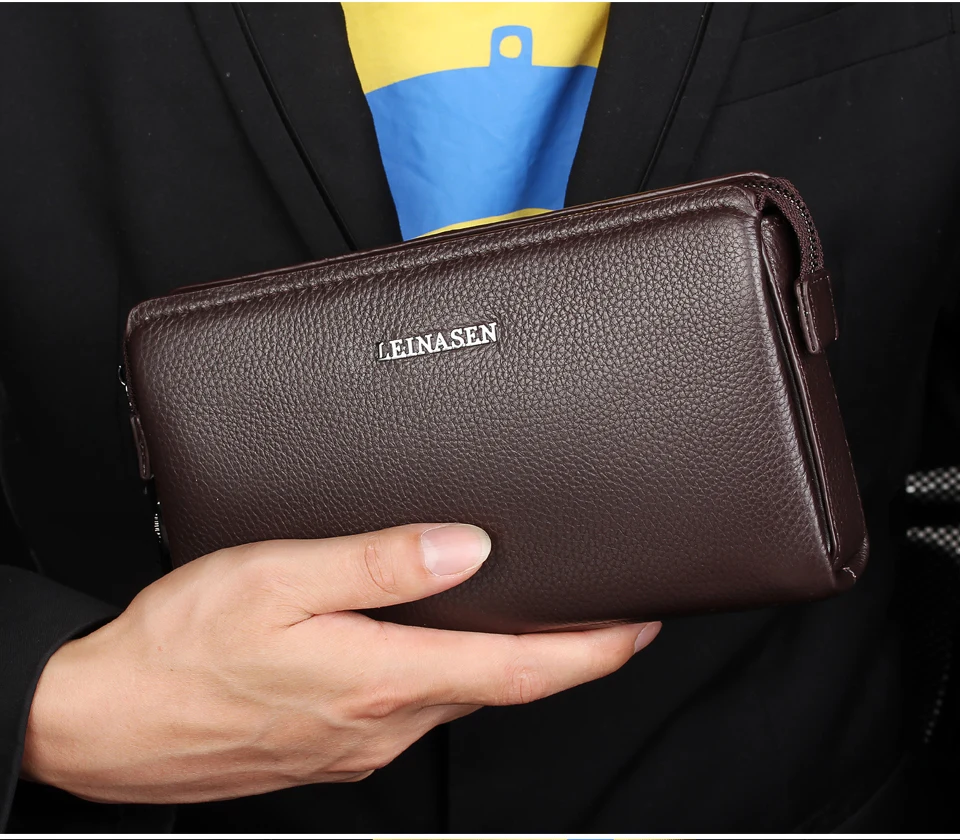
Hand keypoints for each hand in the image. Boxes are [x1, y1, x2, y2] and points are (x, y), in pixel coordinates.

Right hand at [21, 523, 659, 803]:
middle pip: (501, 686)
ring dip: (506, 664)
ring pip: (459, 697)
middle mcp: (384, 718)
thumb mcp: (280, 577)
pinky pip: (415, 708)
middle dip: (563, 656)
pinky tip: (438, 649)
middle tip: (603, 618)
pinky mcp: (335, 745)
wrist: (107, 722)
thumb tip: (466, 548)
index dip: (591, 649)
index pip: (519, 668)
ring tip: (532, 625)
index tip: (637, 625)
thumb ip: (380, 562)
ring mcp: (361, 741)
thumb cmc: (183, 647)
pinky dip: (450, 676)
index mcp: (381, 673)